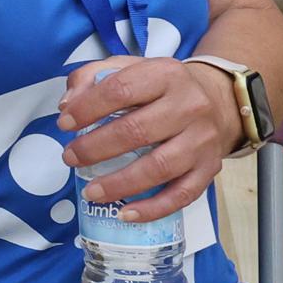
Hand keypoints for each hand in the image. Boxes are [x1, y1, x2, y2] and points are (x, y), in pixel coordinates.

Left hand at [57, 55, 237, 222]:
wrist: (218, 101)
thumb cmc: (160, 87)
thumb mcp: (128, 68)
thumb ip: (91, 78)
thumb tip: (66, 106)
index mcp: (165, 75)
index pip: (120, 90)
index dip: (87, 108)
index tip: (64, 123)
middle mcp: (189, 106)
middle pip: (137, 131)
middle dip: (96, 148)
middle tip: (70, 158)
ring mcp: (202, 140)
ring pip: (159, 167)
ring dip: (120, 184)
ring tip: (90, 191)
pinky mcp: (210, 169)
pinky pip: (182, 195)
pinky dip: (152, 208)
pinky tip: (125, 213)